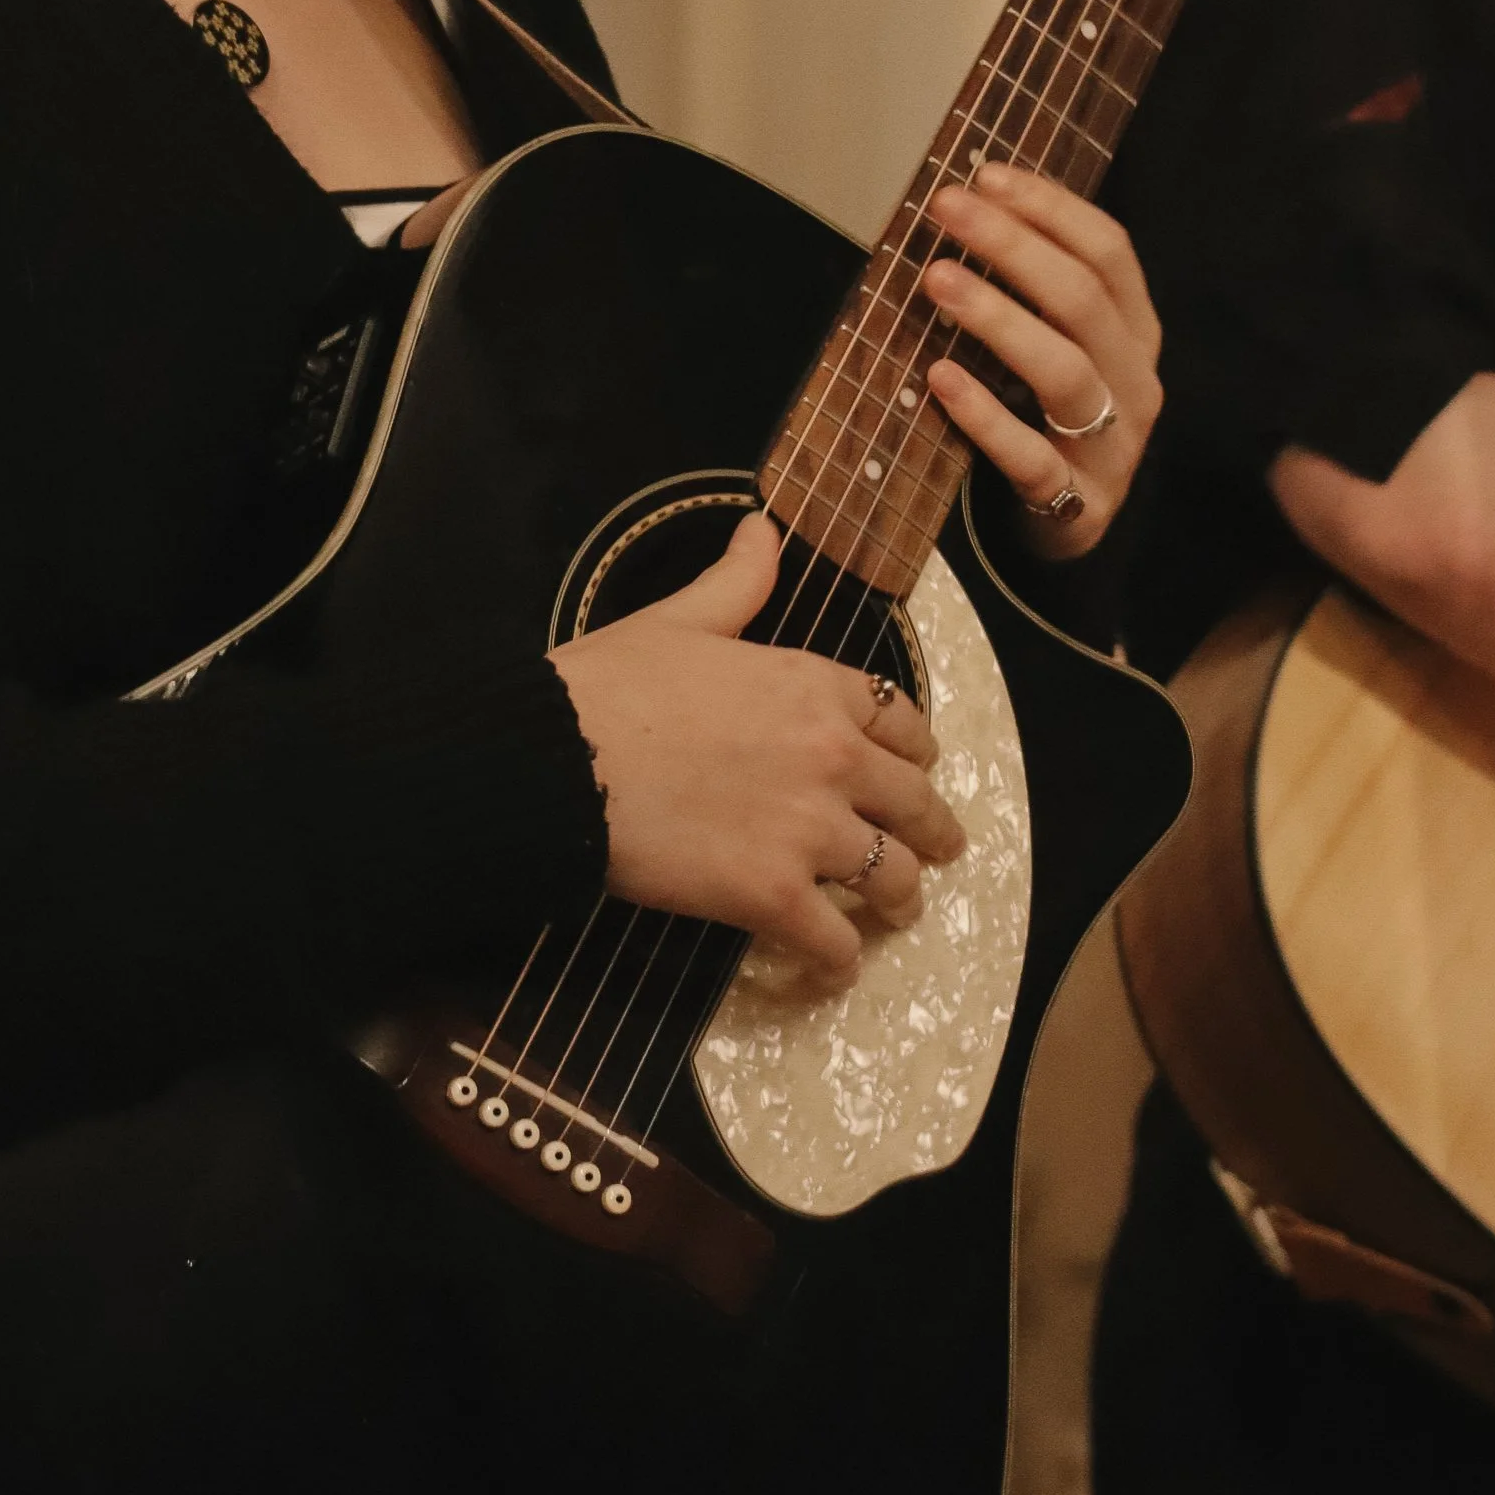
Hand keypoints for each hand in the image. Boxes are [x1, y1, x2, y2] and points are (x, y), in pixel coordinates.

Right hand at [551, 510, 966, 986]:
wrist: (556, 759)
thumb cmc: (610, 683)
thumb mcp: (680, 619)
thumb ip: (736, 581)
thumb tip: (762, 525)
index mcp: (816, 686)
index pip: (903, 724)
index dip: (917, 753)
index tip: (916, 772)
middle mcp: (834, 757)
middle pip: (916, 804)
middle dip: (933, 832)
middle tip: (937, 852)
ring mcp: (810, 832)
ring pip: (893, 878)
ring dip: (900, 899)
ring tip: (893, 915)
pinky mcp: (774, 897)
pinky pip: (833, 944)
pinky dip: (839, 962)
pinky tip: (831, 969)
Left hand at [917, 163, 1161, 559]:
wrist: (1070, 531)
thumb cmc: (1047, 418)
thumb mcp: (1055, 346)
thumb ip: (1028, 289)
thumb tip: (964, 206)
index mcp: (1135, 330)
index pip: (1110, 251)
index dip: (1050, 207)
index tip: (983, 174)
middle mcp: (1134, 380)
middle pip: (1083, 299)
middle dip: (1012, 245)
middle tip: (945, 210)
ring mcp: (1113, 445)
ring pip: (1064, 370)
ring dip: (997, 317)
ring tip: (935, 279)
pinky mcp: (1079, 503)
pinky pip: (1032, 457)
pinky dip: (985, 415)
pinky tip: (940, 378)